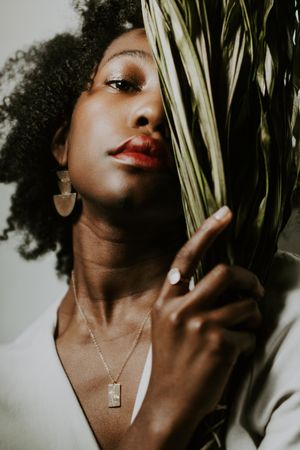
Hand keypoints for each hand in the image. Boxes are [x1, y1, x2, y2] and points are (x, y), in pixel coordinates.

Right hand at [144, 206, 263, 436]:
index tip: (226, 212)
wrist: (169, 403)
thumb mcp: (166, 324)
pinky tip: (236, 352)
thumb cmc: (172, 362)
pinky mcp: (219, 345)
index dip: (207, 232)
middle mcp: (180, 309)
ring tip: (246, 327)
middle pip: (224, 273)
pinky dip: (249, 340)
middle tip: (255, 289)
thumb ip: (184, 299)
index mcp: (166, 301)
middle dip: (247, 278)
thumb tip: (220, 279)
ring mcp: (200, 326)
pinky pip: (249, 332)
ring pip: (244, 304)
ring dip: (252, 315)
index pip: (186, 258)